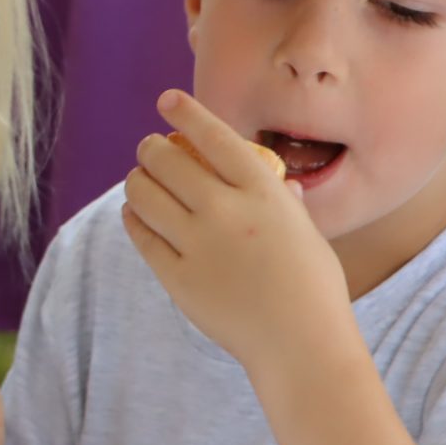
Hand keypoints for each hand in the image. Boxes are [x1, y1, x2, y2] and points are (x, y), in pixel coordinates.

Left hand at [121, 91, 348, 376]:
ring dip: (136, 180)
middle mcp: (227, 211)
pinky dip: (133, 218)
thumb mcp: (306, 231)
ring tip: (138, 179)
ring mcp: (198, 245)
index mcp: (264, 192)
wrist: (301, 344)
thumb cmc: (313, 287)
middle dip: (151, 148)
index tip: (167, 100)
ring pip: (145, 194)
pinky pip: (141, 236)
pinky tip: (135, 215)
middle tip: (150, 149)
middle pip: (168, 160)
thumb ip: (283, 201)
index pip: (214, 136)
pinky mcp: (177, 278)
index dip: (186, 112)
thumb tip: (276, 181)